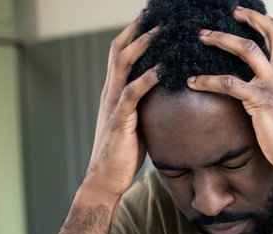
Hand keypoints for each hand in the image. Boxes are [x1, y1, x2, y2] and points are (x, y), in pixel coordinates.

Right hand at [84, 20, 159, 197]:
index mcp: (113, 91)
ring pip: (124, 64)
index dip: (134, 33)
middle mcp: (110, 91)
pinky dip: (147, 78)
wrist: (105, 178)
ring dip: (143, 45)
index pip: (120, 53)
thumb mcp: (136, 122)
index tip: (151, 19)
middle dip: (137, 29)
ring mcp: (112, 103)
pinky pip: (132, 92)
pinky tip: (163, 69)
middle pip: (119, 49)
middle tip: (157, 15)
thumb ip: (145, 104)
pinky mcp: (119, 119)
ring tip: (162, 32)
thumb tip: (167, 95)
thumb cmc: (122, 153)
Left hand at [186, 7, 272, 178]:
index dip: (272, 25)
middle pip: (270, 33)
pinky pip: (229, 83)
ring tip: (202, 36)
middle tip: (232, 12)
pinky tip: (193, 81)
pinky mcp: (261, 101)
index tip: (256, 17)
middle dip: (251, 18)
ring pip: (247, 48)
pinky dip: (207, 80)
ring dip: (222, 39)